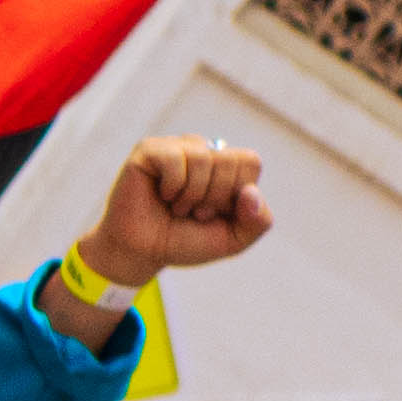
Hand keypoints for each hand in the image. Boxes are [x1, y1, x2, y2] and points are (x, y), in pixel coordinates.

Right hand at [87, 138, 269, 282]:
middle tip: (194, 212)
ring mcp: (175, 147)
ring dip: (192, 195)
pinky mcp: (149, 150)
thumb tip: (251, 192)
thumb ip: (258, 220)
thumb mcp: (234, 239)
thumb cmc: (186, 241)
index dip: (236, 195)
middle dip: (215, 198)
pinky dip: (173, 186)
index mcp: (225, 164)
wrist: (143, 253)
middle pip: (230, 160)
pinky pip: (176, 159)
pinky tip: (163, 195)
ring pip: (205, 158)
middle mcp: (202, 150)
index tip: (215, 213)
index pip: (250, 162)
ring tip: (177, 207)